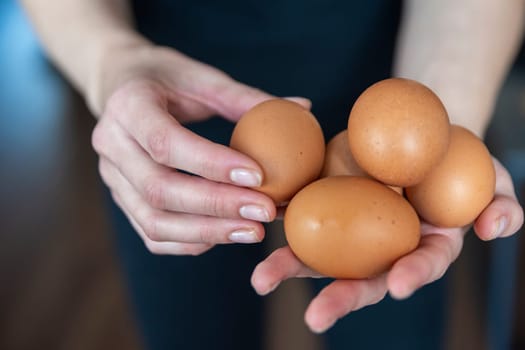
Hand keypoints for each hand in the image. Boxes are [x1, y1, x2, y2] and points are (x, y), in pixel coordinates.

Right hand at [91, 43, 308, 254]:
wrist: (121, 86)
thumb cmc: (168, 79)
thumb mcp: (202, 78)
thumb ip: (246, 98)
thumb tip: (304, 110)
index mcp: (127, 106)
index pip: (165, 142)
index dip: (211, 163)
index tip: (259, 175)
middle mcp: (111, 145)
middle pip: (159, 189)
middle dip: (217, 205)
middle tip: (265, 212)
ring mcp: (112, 178)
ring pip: (154, 220)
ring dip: (207, 231)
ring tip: (254, 231)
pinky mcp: (122, 200)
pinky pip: (152, 234)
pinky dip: (191, 242)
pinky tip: (226, 234)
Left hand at [251, 157, 522, 332]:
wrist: (420, 131)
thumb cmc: (461, 159)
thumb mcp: (491, 177)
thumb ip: (500, 203)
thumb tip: (495, 226)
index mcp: (422, 246)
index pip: (419, 266)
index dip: (411, 276)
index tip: (398, 285)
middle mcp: (381, 245)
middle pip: (360, 275)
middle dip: (339, 298)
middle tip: (314, 317)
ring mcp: (349, 225)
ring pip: (319, 252)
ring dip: (290, 266)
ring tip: (262, 279)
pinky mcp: (325, 200)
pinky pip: (300, 211)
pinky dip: (280, 217)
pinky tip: (257, 220)